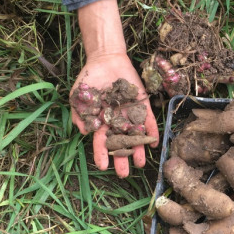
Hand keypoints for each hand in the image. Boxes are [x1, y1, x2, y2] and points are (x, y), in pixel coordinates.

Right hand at [70, 53, 158, 177]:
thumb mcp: (79, 96)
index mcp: (102, 123)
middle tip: (124, 173)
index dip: (102, 154)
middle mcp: (118, 122)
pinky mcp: (143, 105)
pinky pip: (149, 120)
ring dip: (139, 149)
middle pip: (120, 144)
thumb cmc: (90, 79)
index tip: (102, 166)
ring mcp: (131, 114)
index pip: (102, 142)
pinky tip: (154, 142)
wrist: (106, 60)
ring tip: (141, 163)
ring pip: (136, 136)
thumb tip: (83, 132)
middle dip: (122, 159)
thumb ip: (79, 114)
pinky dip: (152, 131)